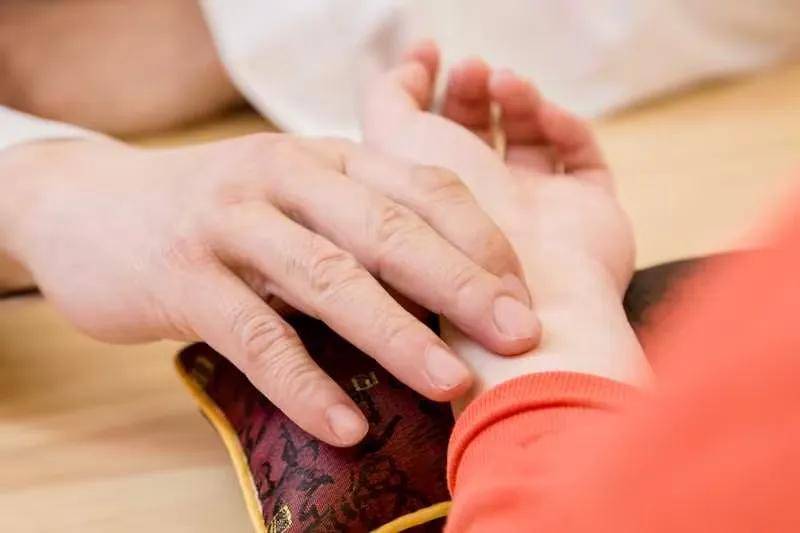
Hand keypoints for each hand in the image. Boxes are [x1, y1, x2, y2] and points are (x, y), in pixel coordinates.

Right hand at [0, 134, 539, 444]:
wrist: (91, 204)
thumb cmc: (217, 210)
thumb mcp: (292, 196)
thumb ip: (357, 224)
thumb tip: (449, 289)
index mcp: (325, 157)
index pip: (422, 189)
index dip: (480, 242)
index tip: (523, 296)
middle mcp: (283, 176)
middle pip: (387, 230)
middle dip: (459, 285)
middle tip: (518, 336)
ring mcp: (230, 224)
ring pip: (328, 279)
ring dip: (396, 335)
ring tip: (450, 384)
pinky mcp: (182, 278)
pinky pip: (256, 335)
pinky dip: (304, 384)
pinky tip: (345, 426)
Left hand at [362, 42, 648, 406]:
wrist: (507, 300)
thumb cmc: (438, 225)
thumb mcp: (395, 147)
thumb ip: (390, 101)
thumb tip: (408, 66)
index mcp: (430, 205)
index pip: (429, 138)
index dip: (428, 90)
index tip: (430, 52)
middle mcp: (481, 209)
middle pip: (478, 135)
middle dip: (471, 92)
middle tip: (469, 68)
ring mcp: (536, 212)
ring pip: (530, 142)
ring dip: (517, 101)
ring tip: (502, 82)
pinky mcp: (587, 214)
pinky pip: (581, 158)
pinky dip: (563, 125)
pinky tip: (543, 115)